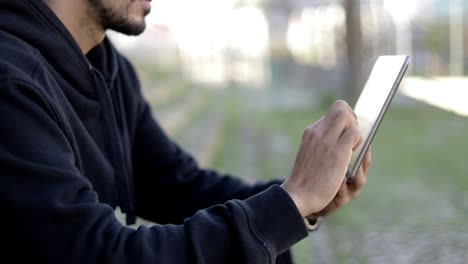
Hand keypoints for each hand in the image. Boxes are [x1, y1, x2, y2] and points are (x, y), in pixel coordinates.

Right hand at [281, 100, 361, 216]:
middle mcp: (318, 131)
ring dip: (356, 131)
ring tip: (353, 147)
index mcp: (311, 132)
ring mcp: (328, 140)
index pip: (333, 111)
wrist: (298, 194)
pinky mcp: (339, 153)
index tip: (346, 131)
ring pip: (349, 118)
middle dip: (352, 118)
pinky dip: (360, 141)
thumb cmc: (306, 178)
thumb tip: (341, 134)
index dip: (344, 117)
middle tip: (353, 136)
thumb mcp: (309, 153)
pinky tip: (353, 155)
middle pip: (341, 107)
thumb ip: (322, 142)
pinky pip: (356, 134)